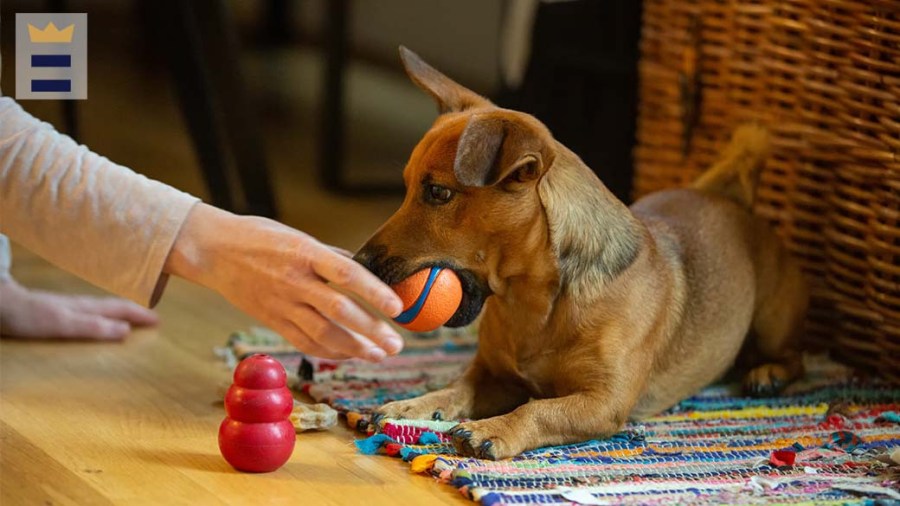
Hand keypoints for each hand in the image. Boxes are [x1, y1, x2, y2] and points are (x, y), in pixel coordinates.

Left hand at [0, 278, 158, 339]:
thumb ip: (94, 327)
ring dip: (120, 313)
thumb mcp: (65, 324)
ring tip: (131, 319)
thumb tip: (127, 331)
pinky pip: (89, 314)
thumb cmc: (31, 316)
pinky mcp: (56, 312)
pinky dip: (102, 316)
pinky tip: (96, 320)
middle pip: (114, 307)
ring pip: (102, 309)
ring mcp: (68, 307)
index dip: (139, 315)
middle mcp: (81, 305)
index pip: (120, 309)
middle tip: (152, 319)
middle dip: (134, 312)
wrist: (2, 304)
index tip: (159, 320)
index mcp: (87, 308)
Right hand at [165, 204, 403, 360]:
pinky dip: (330, 351)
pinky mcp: (271, 320)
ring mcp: (282, 304)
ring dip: (355, 348)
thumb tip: (364, 269)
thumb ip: (330, 256)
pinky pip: (304, 342)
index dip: (374, 291)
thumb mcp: (298, 236)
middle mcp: (294, 280)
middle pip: (339, 310)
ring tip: (380, 354)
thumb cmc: (260, 238)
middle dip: (371, 330)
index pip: (347, 273)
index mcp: (305, 252)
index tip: (397, 307)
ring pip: (323, 333)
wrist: (212, 251)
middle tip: (397, 343)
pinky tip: (350, 355)